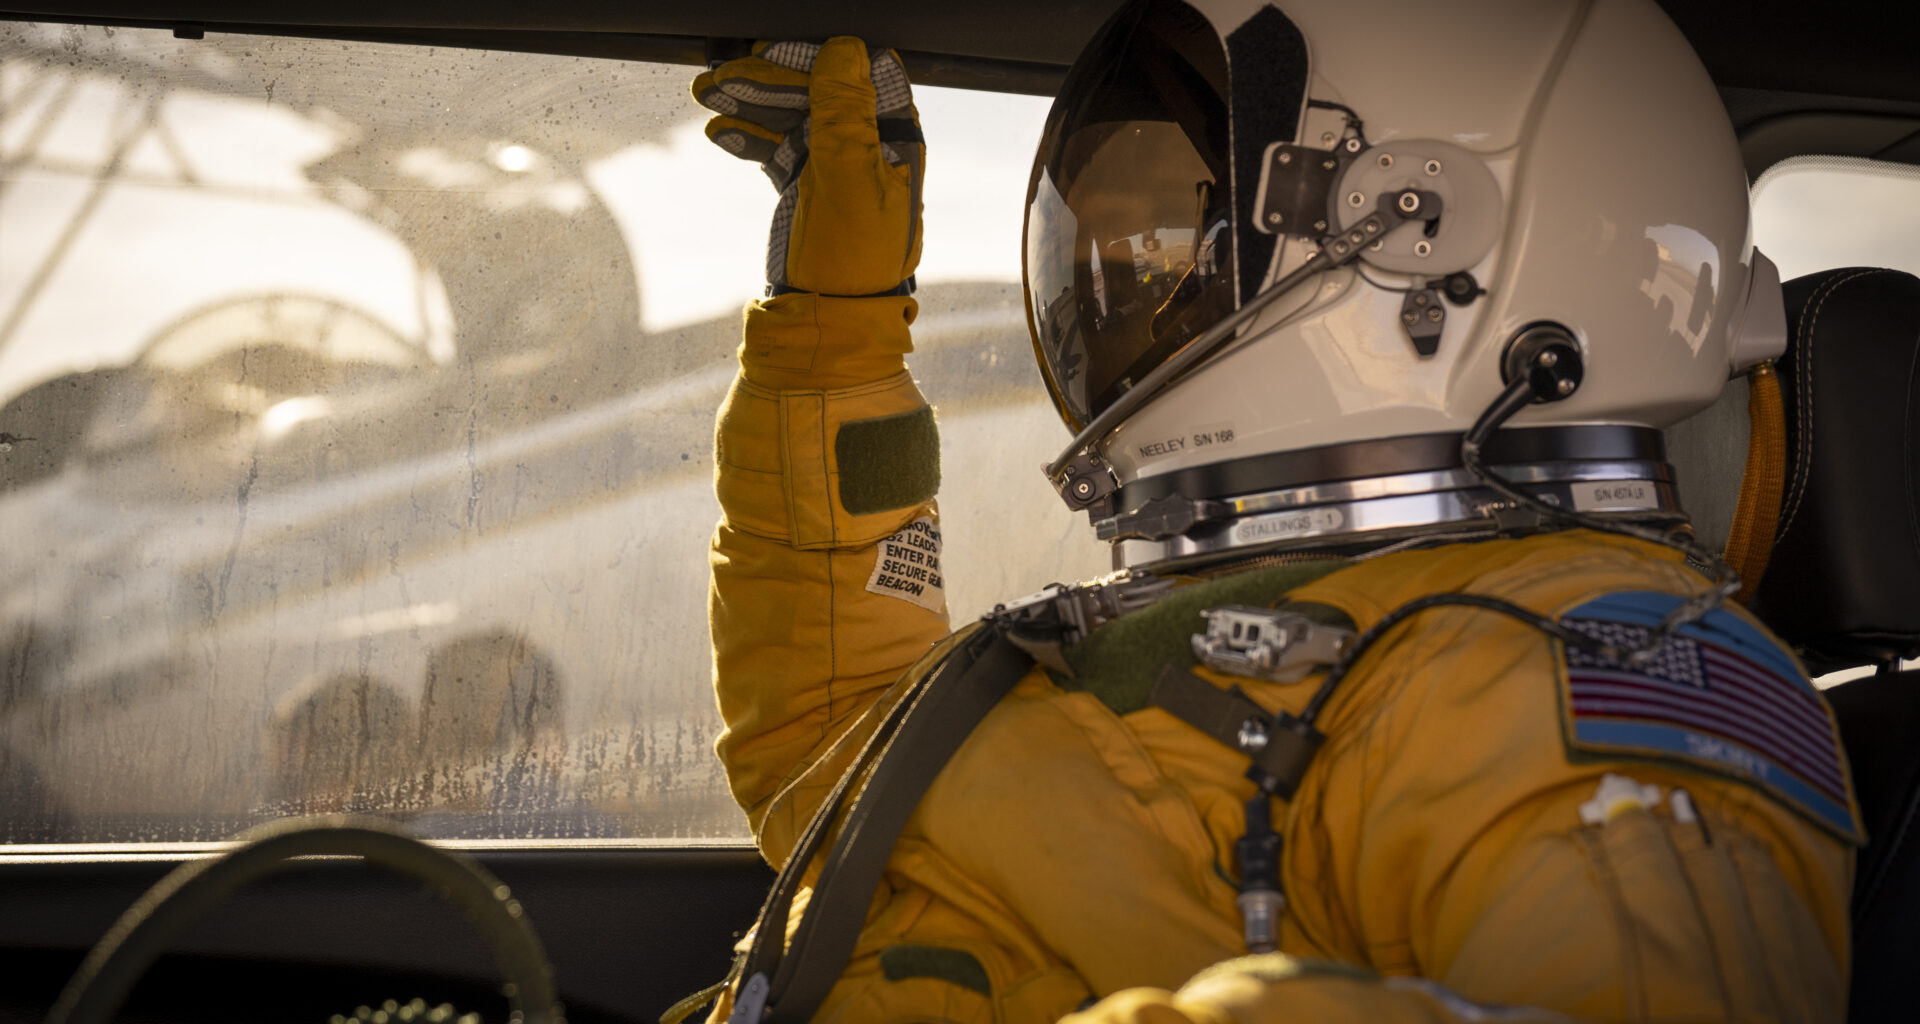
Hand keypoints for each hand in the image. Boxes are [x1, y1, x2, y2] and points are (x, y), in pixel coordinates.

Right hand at [693, 38, 924, 296]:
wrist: (826, 325)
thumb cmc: (851, 262)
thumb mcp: (848, 182)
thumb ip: (845, 114)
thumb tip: (844, 48)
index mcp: (894, 143)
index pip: (858, 78)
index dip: (813, 60)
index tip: (768, 52)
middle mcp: (869, 151)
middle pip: (818, 94)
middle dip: (769, 81)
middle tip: (721, 76)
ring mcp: (837, 169)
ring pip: (793, 118)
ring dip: (750, 103)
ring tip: (708, 93)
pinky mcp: (808, 189)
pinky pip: (778, 149)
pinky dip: (750, 137)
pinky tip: (720, 130)